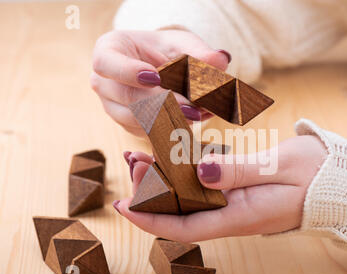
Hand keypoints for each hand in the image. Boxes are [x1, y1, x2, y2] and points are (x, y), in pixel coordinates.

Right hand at [90, 29, 230, 135]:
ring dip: (168, 120)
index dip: (128, 72)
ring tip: (199, 116)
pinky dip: (169, 130)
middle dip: (161, 103)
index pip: (106, 64)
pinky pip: (146, 133)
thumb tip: (221, 61)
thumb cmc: (166, 50)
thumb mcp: (183, 44)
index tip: (155, 76)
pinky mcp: (129, 126)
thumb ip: (199, 52)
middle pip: (126, 97)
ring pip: (136, 120)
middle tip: (192, 107)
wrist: (161, 67)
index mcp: (108, 52)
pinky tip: (193, 125)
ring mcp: (113, 107)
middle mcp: (103, 83)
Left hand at [114, 135, 326, 241]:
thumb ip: (239, 171)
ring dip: (167, 179)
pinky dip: (188, 170)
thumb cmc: (318, 175)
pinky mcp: (243, 191)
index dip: (151, 219)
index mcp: (242, 216)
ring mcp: (239, 203)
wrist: (344, 180)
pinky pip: (209, 185)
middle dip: (152, 192)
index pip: (186, 226)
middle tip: (133, 162)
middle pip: (183, 211)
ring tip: (143, 155)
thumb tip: (200, 170)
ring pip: (193, 197)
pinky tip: (176, 153)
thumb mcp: (280, 168)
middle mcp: (235, 214)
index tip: (124, 205)